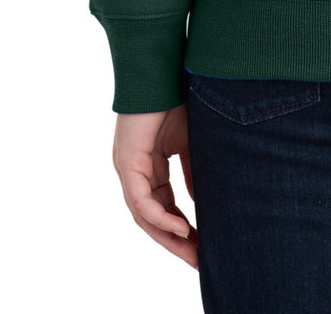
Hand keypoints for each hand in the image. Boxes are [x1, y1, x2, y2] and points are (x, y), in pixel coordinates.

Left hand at [113, 106, 198, 267]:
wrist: (163, 69)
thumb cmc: (177, 97)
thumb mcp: (190, 141)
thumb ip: (192, 171)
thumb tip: (199, 202)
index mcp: (148, 165)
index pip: (163, 206)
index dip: (182, 227)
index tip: (203, 244)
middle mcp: (134, 171)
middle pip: (152, 219)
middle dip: (176, 242)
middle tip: (198, 261)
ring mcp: (128, 169)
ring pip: (144, 216)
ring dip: (169, 237)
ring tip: (193, 253)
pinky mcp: (127, 164)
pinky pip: (142, 202)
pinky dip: (162, 217)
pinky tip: (182, 228)